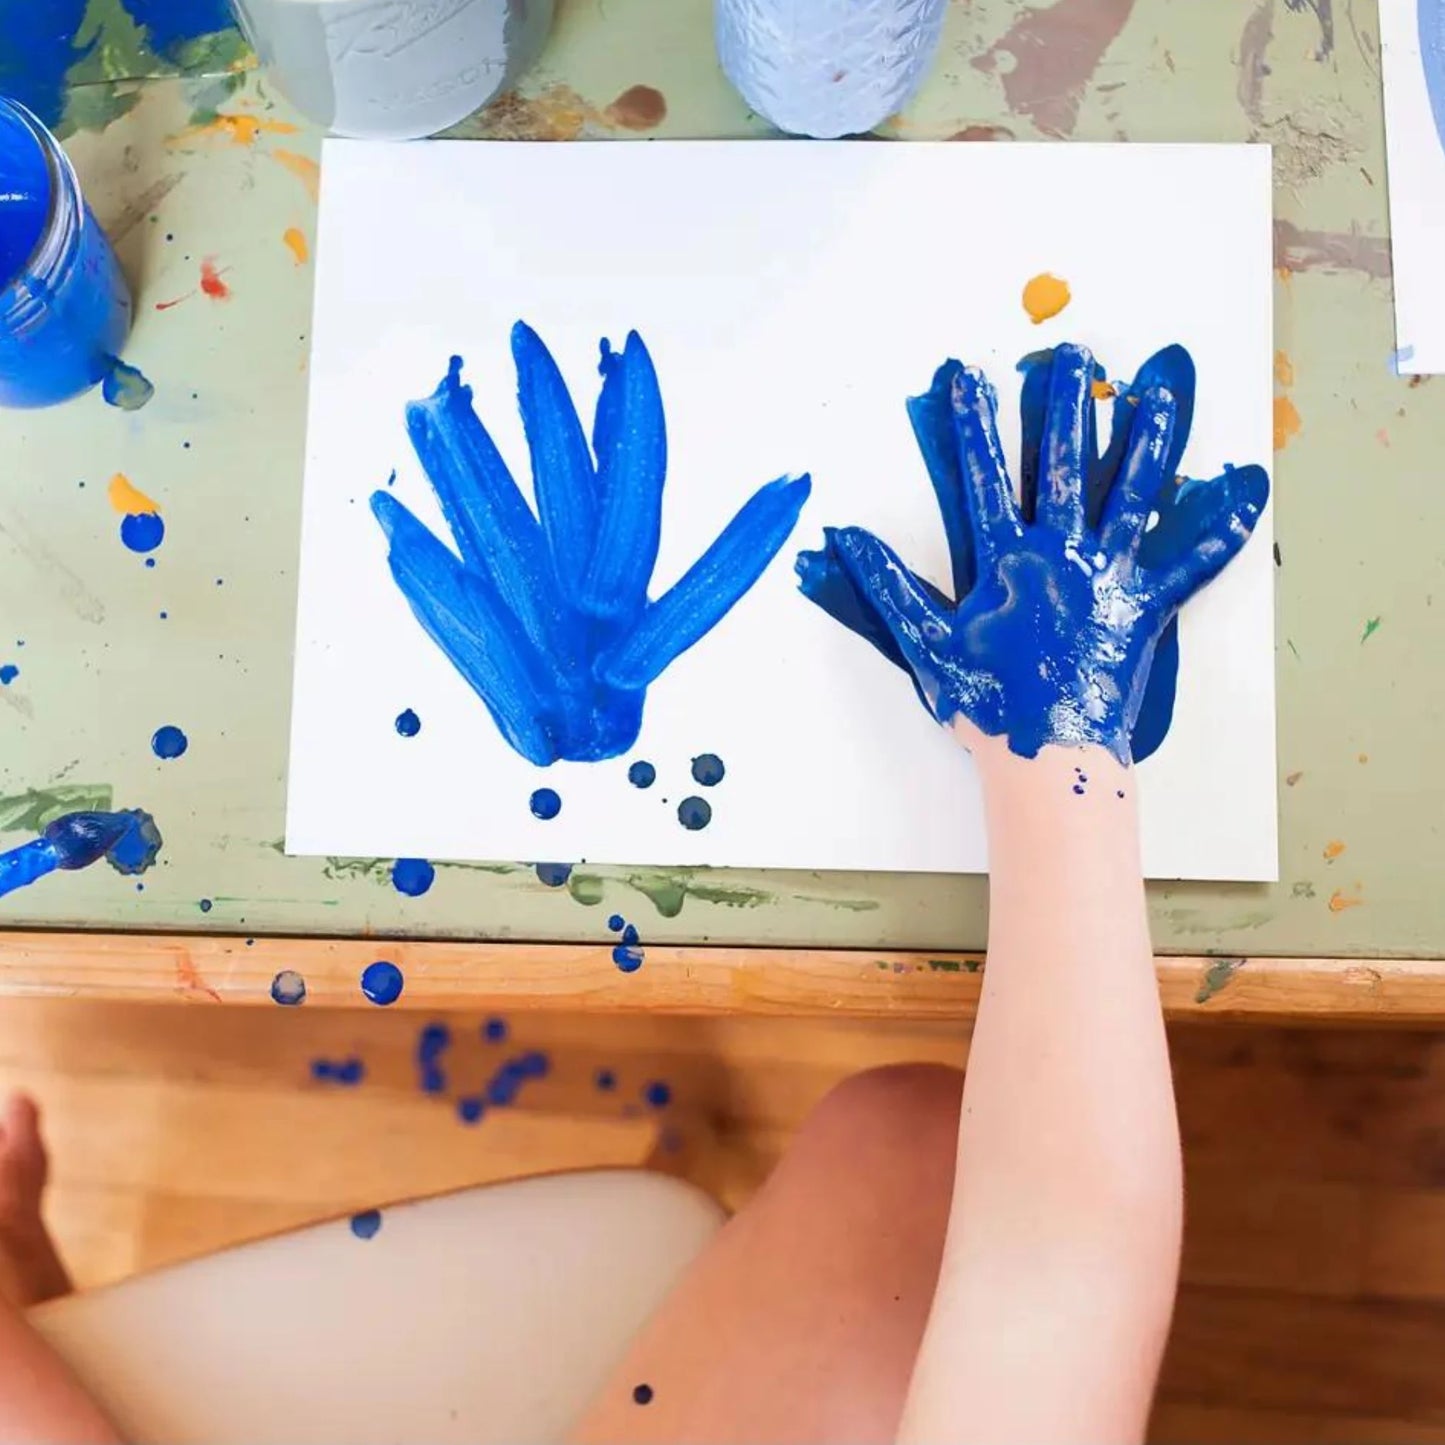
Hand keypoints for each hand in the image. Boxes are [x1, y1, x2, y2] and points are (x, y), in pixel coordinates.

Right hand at [797, 343, 1268, 764]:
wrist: (1049, 757)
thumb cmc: (988, 703)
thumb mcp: (926, 642)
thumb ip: (888, 585)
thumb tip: (845, 537)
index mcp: (1006, 560)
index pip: (985, 476)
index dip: (973, 423)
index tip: (967, 374)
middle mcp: (1060, 554)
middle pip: (1065, 466)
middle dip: (1066, 406)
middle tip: (1074, 354)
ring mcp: (1108, 577)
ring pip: (1131, 496)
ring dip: (1145, 440)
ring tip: (1158, 392)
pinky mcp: (1146, 607)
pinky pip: (1189, 565)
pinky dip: (1220, 531)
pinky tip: (1248, 492)